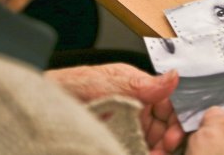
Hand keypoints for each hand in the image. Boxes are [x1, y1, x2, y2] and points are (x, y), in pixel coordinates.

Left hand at [45, 63, 183, 154]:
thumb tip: (173, 77)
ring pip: (154, 141)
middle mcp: (135, 108)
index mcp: (138, 89)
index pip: (168, 103)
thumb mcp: (110, 82)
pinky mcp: (118, 140)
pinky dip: (144, 153)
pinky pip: (137, 147)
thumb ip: (142, 83)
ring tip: (156, 154)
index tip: (176, 131)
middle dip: (171, 137)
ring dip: (160, 150)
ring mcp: (127, 126)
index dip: (176, 117)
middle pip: (164, 126)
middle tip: (168, 146)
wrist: (47, 104)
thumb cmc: (73, 86)